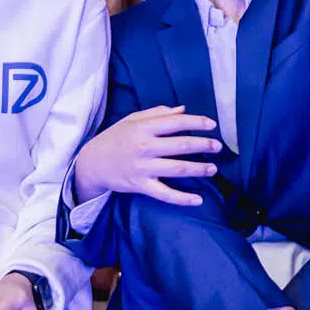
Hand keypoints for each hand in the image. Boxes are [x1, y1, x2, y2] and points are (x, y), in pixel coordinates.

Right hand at [71, 105, 220, 206]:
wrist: (92, 163)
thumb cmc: (114, 138)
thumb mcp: (132, 120)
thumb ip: (157, 113)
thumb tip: (183, 109)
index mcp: (143, 128)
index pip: (176, 122)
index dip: (197, 122)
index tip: (212, 125)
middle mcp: (145, 147)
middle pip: (182, 146)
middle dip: (204, 146)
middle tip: (218, 147)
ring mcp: (143, 168)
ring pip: (178, 169)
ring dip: (199, 169)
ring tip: (213, 169)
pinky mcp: (141, 186)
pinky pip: (165, 194)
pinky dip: (183, 199)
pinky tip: (198, 200)